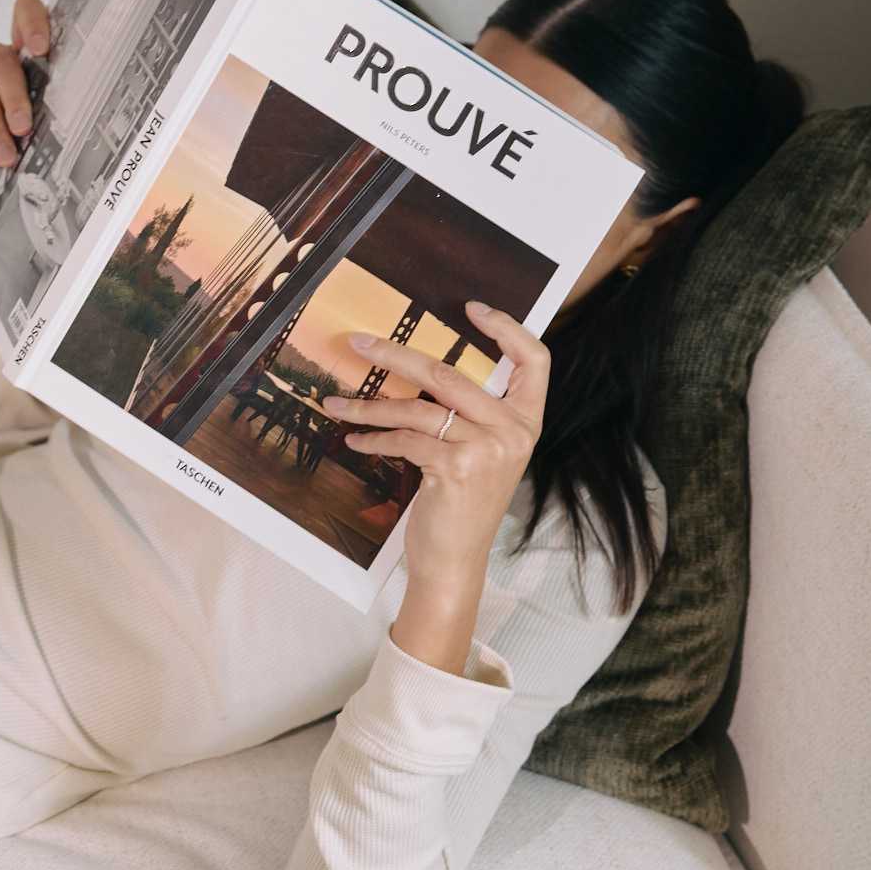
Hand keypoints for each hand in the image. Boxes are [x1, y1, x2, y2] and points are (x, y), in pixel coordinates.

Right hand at [0, 0, 51, 281]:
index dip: (32, 22)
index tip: (41, 49)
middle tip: (24, 127)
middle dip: (15, 95)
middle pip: (2, 59)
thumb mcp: (42, 125)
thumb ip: (54, 110)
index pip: (25, 12)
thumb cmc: (20, 143)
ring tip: (6, 156)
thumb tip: (82, 119)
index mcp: (25, 56)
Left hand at [320, 301, 549, 671]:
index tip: (470, 307)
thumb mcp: (483, 454)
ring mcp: (487, 449)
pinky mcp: (456, 468)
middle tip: (359, 341)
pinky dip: (372, 439)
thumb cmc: (463, 504)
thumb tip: (427, 368)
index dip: (506, 328)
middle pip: (451, 373)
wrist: (455, 561)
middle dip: (397, 353)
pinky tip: (353, 441)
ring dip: (368, 404)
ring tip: (336, 403)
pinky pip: (404, 439)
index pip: (534, 359)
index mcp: (527, 421)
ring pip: (417, 407)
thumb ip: (473, 414)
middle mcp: (513, 431)